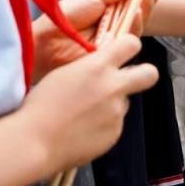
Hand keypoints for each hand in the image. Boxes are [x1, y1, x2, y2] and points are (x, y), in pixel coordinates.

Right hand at [22, 33, 158, 170]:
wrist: (34, 141)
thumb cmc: (40, 105)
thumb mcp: (65, 72)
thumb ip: (91, 67)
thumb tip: (103, 66)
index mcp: (98, 66)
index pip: (132, 43)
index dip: (129, 46)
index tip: (124, 51)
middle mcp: (114, 87)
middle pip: (150, 73)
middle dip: (144, 74)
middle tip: (130, 79)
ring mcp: (117, 112)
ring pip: (125, 102)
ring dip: (113, 104)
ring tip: (86, 114)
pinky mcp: (115, 134)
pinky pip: (115, 124)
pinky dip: (104, 125)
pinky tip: (82, 130)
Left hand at [32, 0, 139, 81]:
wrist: (47, 40)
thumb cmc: (65, 16)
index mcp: (110, 7)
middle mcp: (115, 22)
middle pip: (140, 11)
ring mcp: (115, 38)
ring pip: (138, 24)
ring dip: (144, 8)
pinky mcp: (115, 52)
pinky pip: (130, 39)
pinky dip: (136, 24)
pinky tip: (137, 13)